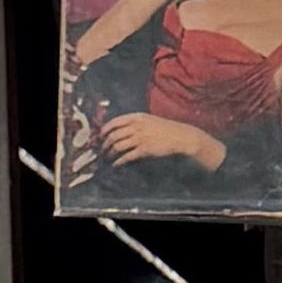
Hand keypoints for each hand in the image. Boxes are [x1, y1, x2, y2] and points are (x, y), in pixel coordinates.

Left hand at [101, 111, 226, 167]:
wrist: (181, 137)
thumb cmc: (166, 129)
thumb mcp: (150, 120)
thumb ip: (136, 122)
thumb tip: (122, 129)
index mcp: (137, 117)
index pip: (115, 122)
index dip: (104, 130)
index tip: (100, 136)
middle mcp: (136, 126)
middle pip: (114, 135)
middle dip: (105, 144)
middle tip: (102, 150)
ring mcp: (140, 138)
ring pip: (117, 145)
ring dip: (110, 153)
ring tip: (108, 158)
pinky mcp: (144, 150)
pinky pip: (126, 156)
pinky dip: (119, 161)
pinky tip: (116, 165)